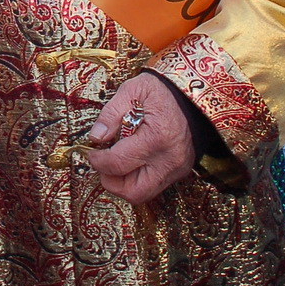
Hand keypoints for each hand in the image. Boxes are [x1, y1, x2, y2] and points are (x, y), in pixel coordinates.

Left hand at [85, 73, 194, 205]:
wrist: (192, 97)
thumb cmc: (161, 92)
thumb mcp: (133, 91)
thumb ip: (111, 113)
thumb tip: (96, 137)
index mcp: (156, 137)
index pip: (118, 163)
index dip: (98, 160)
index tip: (91, 151)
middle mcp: (169, 159)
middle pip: (132, 191)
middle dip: (111, 181)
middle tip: (103, 163)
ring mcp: (177, 168)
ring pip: (143, 194)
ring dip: (124, 183)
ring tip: (117, 162)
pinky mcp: (180, 172)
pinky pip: (154, 186)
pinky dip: (138, 179)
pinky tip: (133, 160)